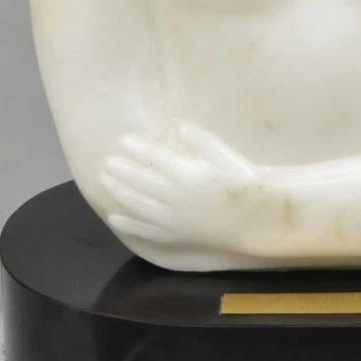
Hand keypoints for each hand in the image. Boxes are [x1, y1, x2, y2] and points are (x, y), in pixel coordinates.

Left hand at [98, 121, 270, 253]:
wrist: (257, 217)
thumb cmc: (243, 182)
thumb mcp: (225, 155)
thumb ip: (201, 140)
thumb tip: (179, 126)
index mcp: (186, 173)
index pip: (152, 157)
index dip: (135, 148)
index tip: (121, 140)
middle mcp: (174, 196)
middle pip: (139, 180)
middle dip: (121, 169)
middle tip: (107, 160)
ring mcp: (172, 218)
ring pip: (137, 204)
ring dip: (118, 191)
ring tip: (104, 180)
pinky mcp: (175, 235)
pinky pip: (145, 230)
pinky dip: (128, 224)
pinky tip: (112, 218)